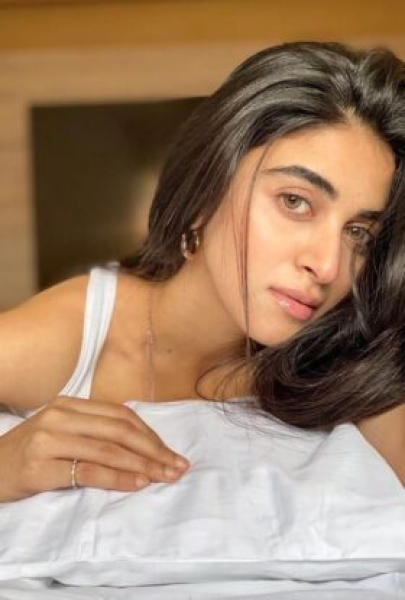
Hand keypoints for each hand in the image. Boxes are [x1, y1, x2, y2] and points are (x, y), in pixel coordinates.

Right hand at [0, 397, 189, 501]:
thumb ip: (93, 432)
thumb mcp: (60, 433)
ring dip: (143, 465)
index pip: (121, 415)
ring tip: (165, 477)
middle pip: (120, 430)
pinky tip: (137, 484)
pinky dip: (118, 477)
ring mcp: (48, 440)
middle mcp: (60, 416)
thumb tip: (142, 446)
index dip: (151, 434)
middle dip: (154, 450)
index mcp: (69, 404)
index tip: (172, 453)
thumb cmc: (29, 455)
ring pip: (109, 449)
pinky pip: (89, 471)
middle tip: (178, 468)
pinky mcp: (40, 467)